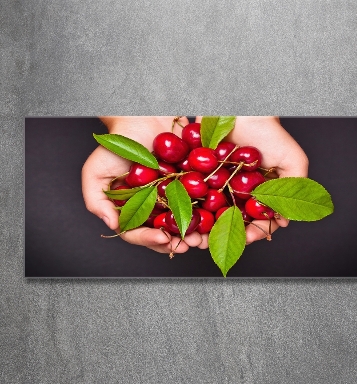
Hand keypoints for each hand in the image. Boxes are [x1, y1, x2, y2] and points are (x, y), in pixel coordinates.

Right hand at [82, 117, 203, 253]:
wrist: (143, 117)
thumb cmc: (117, 144)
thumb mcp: (95, 172)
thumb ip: (96, 201)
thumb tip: (113, 225)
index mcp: (131, 209)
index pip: (138, 233)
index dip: (149, 240)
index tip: (163, 239)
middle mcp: (152, 207)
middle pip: (164, 232)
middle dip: (177, 242)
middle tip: (189, 245)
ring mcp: (172, 197)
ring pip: (184, 222)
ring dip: (194, 233)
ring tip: (202, 238)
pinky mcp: (189, 185)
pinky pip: (199, 202)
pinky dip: (207, 212)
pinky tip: (213, 218)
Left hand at [195, 116, 308, 245]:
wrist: (241, 109)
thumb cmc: (270, 133)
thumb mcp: (292, 161)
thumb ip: (294, 189)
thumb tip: (284, 221)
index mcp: (259, 194)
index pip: (257, 221)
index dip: (254, 232)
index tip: (248, 237)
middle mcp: (238, 193)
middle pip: (231, 221)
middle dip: (224, 235)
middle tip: (218, 244)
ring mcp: (218, 186)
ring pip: (211, 213)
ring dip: (204, 228)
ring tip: (198, 236)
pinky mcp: (200, 175)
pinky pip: (194, 195)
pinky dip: (190, 207)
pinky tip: (185, 216)